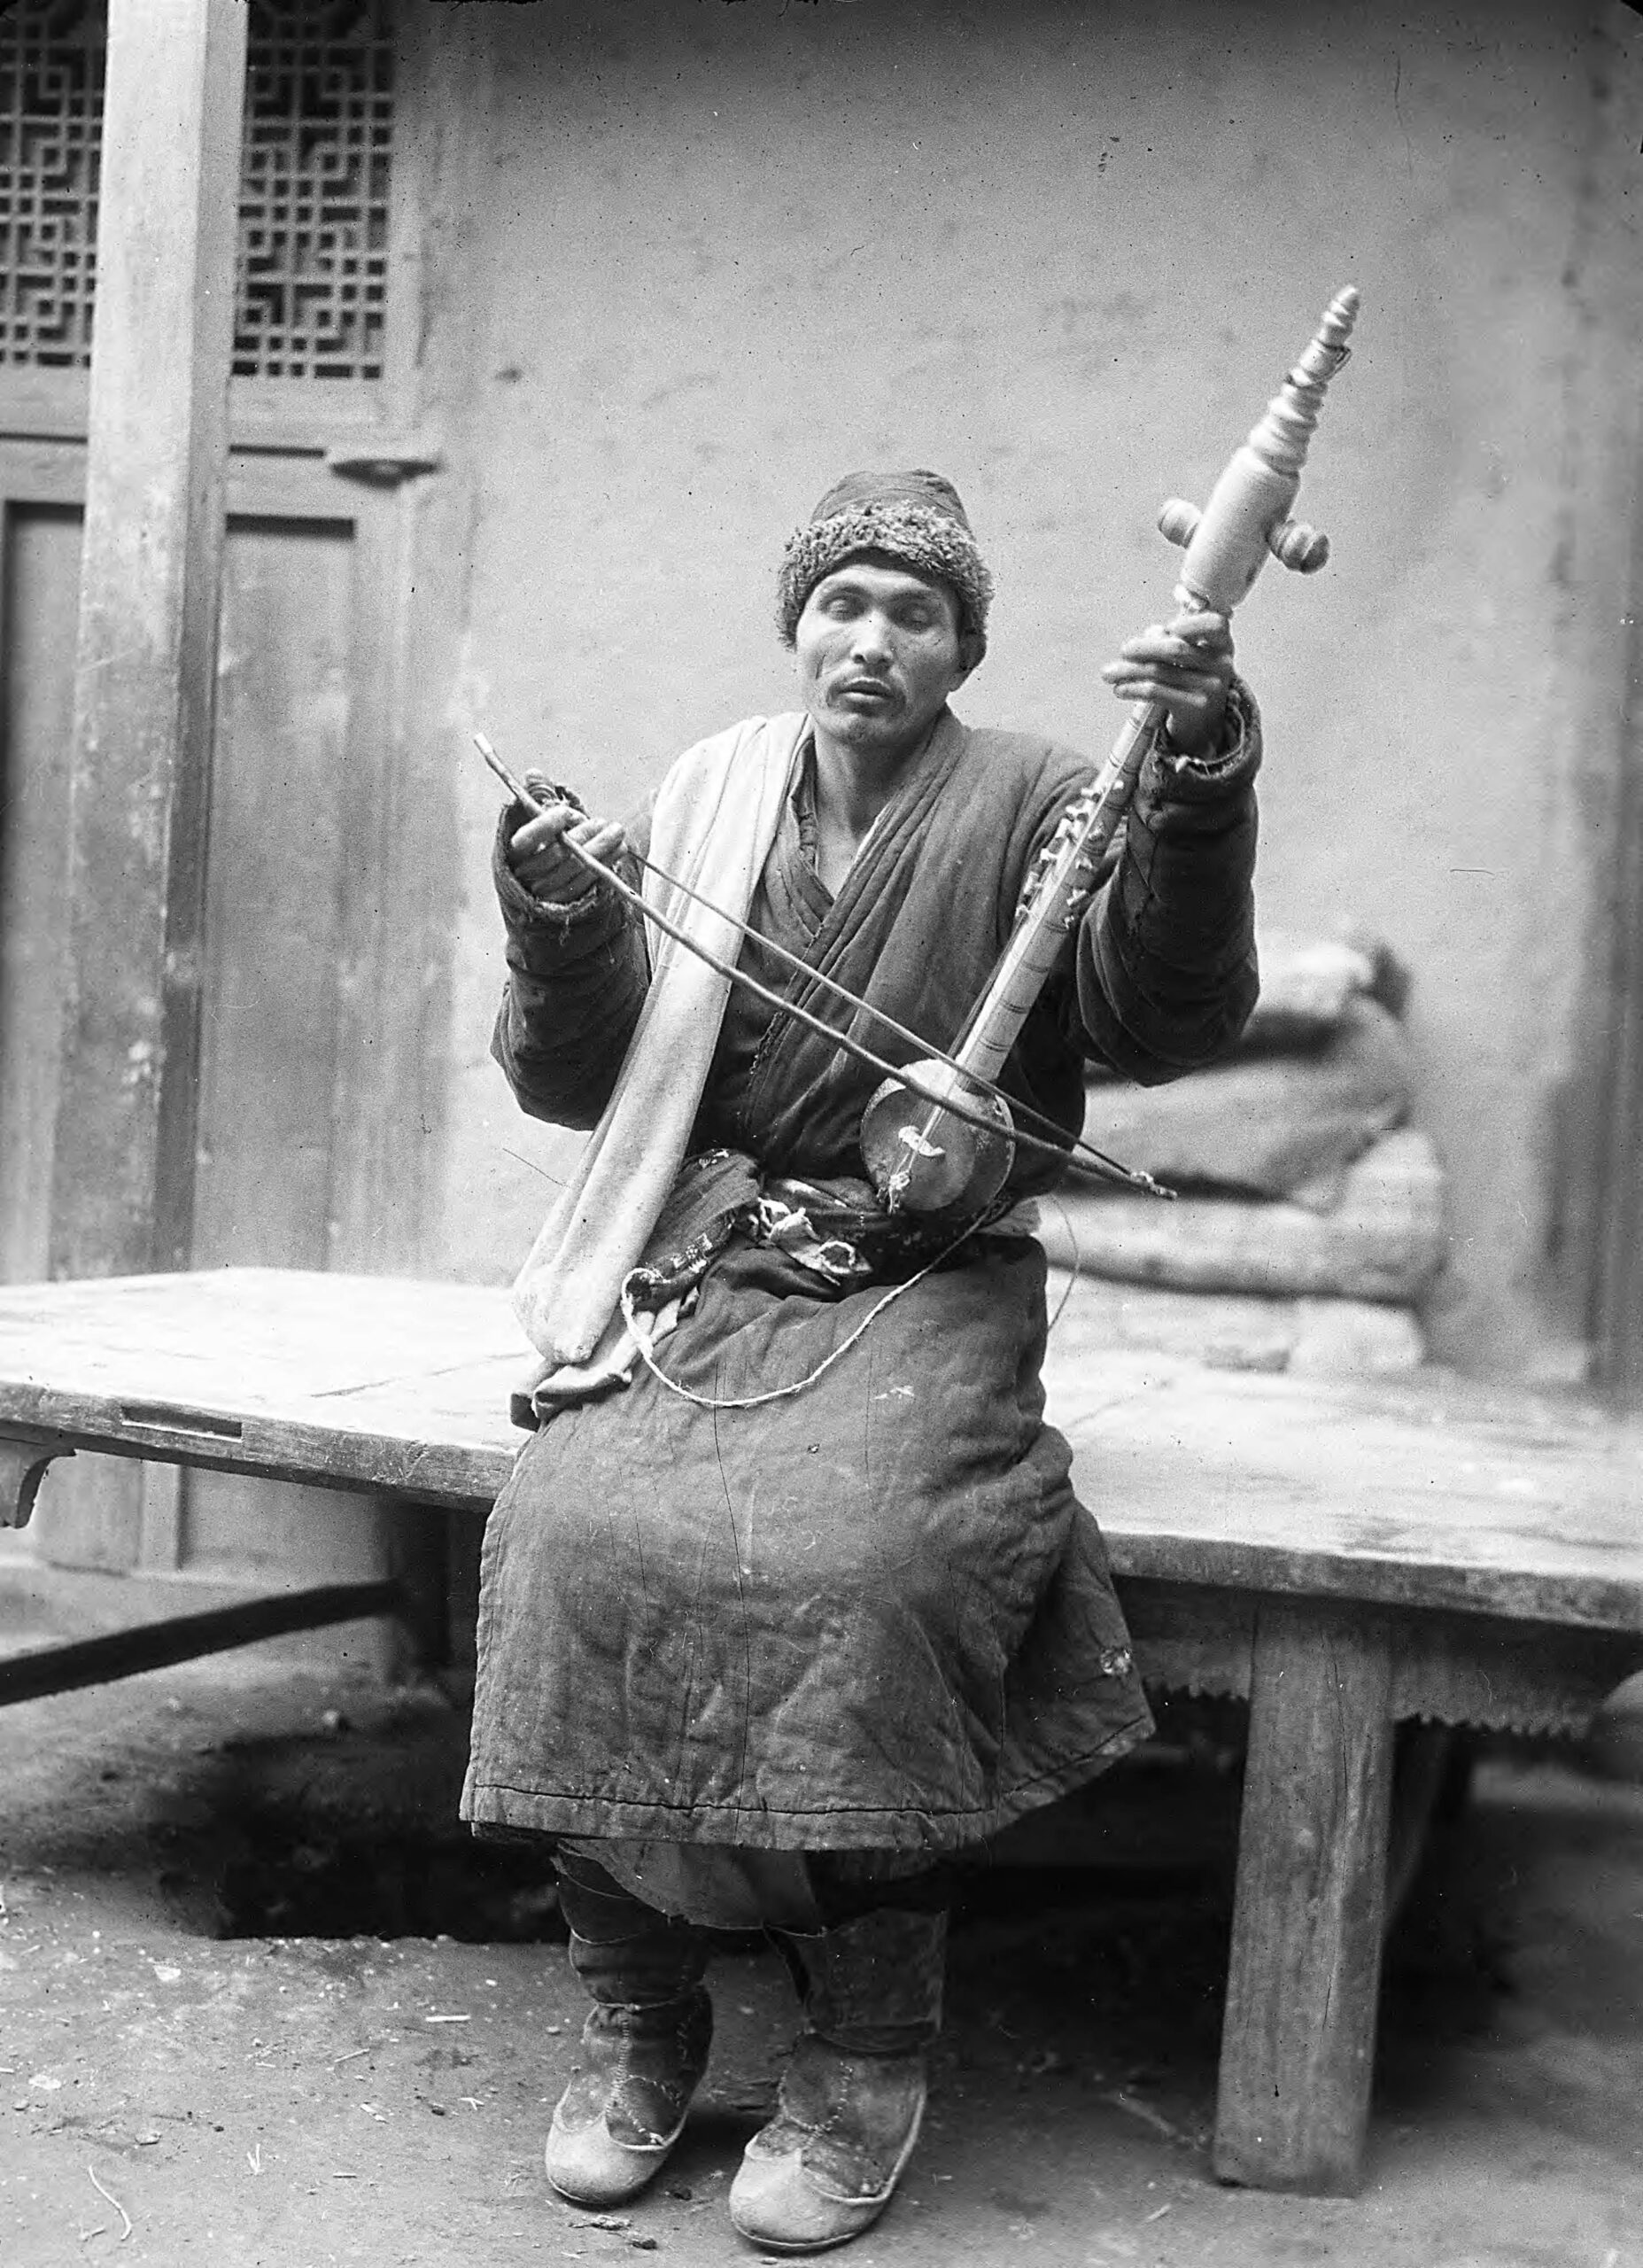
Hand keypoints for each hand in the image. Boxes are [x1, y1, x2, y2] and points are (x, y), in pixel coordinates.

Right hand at [506, 772, 626, 903]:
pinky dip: (606, 864)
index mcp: (513, 851)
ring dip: (599, 848)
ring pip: (575, 869)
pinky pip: (587, 884)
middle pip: (556, 855)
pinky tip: (619, 849)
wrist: (547, 881)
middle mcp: (526, 874)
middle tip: (602, 822)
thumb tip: (533, 774)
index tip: (566, 813)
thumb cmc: (545, 841)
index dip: (544, 826)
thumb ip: (539, 796)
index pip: (523, 841)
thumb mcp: (541, 818)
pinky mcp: (565, 903)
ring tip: (616, 831)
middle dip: (582, 836)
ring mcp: (546, 892)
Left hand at [1101, 609, 1233, 758]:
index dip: (1190, 623)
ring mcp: (1209, 688)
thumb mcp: (1193, 654)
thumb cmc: (1192, 676)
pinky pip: (1155, 692)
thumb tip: (1151, 634)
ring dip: (1128, 671)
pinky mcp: (1192, 706)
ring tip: (1108, 674)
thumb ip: (1172, 639)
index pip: (1215, 624)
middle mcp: (1220, 665)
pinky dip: (1132, 689)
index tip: (1167, 627)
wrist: (1203, 719)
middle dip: (1143, 648)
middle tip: (1123, 651)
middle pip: (1176, 649)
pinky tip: (1119, 689)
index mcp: (1222, 644)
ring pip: (1159, 672)